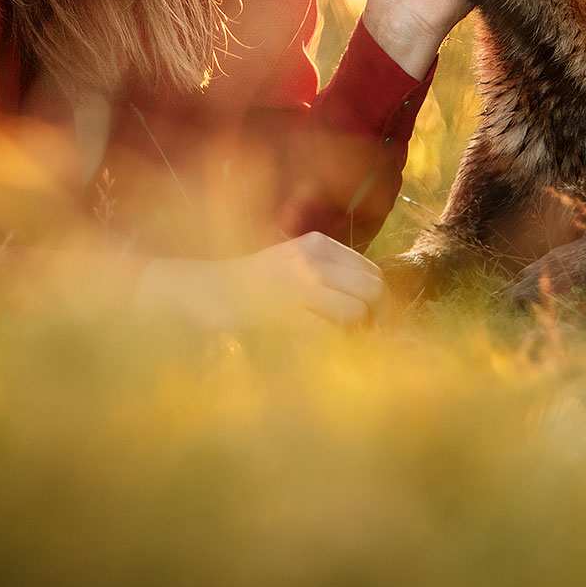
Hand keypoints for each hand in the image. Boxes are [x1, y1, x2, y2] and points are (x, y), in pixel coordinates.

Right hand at [134, 232, 384, 328]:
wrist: (206, 289)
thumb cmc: (254, 283)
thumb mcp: (296, 263)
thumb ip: (331, 275)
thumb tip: (373, 304)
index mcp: (318, 243)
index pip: (372, 271)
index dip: (380, 301)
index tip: (374, 323)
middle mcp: (311, 258)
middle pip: (372, 289)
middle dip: (377, 318)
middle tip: (366, 337)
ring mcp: (297, 283)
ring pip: (356, 311)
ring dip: (352, 332)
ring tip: (336, 340)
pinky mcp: (282, 310)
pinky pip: (327, 331)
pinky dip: (327, 342)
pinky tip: (312, 343)